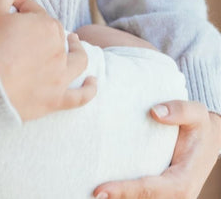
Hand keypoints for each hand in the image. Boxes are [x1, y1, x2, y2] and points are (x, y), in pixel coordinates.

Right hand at [0, 0, 96, 119]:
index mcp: (46, 25)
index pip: (35, 11)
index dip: (19, 10)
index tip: (5, 14)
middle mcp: (58, 49)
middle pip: (54, 34)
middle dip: (41, 29)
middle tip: (24, 31)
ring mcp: (59, 76)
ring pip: (77, 61)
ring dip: (78, 51)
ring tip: (75, 45)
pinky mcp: (55, 100)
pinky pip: (79, 96)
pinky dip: (89, 89)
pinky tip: (93, 83)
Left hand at [93, 102, 220, 198]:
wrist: (208, 139)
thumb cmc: (199, 126)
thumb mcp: (197, 113)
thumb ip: (180, 110)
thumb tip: (155, 112)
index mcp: (182, 181)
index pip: (149, 189)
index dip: (125, 191)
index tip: (100, 190)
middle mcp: (176, 195)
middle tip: (90, 193)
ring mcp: (169, 197)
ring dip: (120, 198)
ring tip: (91, 193)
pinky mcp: (162, 193)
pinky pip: (143, 196)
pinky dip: (126, 195)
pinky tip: (105, 190)